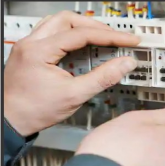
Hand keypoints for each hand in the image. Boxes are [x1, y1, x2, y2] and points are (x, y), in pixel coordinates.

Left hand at [4, 11, 139, 135]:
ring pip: (59, 23)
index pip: (81, 34)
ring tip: (102, 40)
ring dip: (82, 29)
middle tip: (116, 38)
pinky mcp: (32, 52)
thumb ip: (103, 77)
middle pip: (69, 20)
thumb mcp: (75, 95)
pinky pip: (54, 34)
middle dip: (96, 28)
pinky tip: (82, 49)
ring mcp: (30, 46)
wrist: (11, 121)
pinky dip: (72, 37)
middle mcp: (31, 43)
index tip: (127, 40)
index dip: (110, 36)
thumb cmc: (34, 111)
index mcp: (39, 51)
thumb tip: (124, 64)